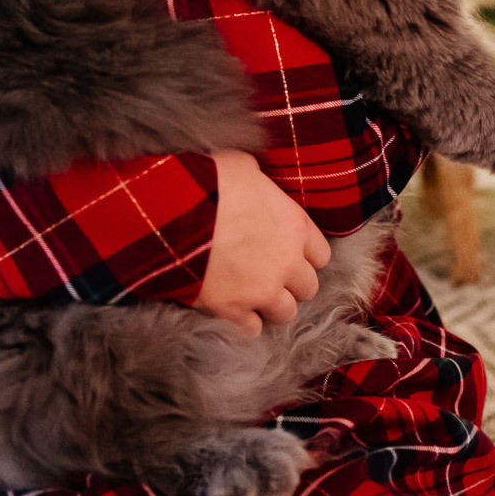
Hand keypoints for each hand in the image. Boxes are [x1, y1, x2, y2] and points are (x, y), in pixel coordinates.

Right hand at [194, 150, 330, 337]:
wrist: (173, 213)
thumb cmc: (210, 182)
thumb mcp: (242, 166)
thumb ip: (259, 181)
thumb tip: (254, 179)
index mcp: (294, 226)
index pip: (321, 255)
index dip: (305, 254)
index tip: (289, 252)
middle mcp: (286, 263)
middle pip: (308, 288)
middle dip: (291, 283)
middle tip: (270, 274)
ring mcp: (261, 290)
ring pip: (286, 313)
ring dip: (272, 305)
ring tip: (254, 295)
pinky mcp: (232, 310)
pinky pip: (252, 329)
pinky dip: (245, 321)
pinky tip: (234, 309)